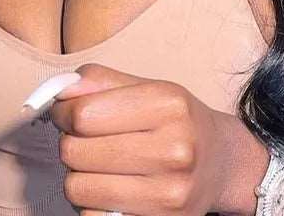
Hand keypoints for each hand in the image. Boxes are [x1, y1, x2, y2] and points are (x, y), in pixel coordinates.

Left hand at [49, 63, 269, 215]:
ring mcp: (169, 194)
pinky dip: (93, 203)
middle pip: (76, 152)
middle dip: (71, 143)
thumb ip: (101, 81)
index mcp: (168, 105)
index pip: (84, 114)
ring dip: (79, 175)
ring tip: (100, 164)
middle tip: (87, 139)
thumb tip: (58, 90)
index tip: (65, 113)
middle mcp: (174, 149)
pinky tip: (114, 187)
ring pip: (78, 188)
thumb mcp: (150, 87)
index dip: (63, 112)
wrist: (224, 163)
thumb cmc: (179, 120)